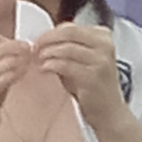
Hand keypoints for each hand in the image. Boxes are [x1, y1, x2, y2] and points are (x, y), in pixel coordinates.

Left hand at [32, 18, 124, 138]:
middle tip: (32, 49)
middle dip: (46, 40)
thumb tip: (41, 40)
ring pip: (67, 48)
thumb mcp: (80, 62)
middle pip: (69, 33)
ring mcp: (101, 60)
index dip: (49, 34)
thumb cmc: (91, 88)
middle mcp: (105, 44)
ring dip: (47, 53)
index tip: (35, 42)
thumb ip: (66, 48)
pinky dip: (52, 65)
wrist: (108, 113)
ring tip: (36, 60)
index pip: (70, 27)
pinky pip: (66, 65)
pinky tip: (44, 69)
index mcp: (103, 36)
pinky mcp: (94, 76)